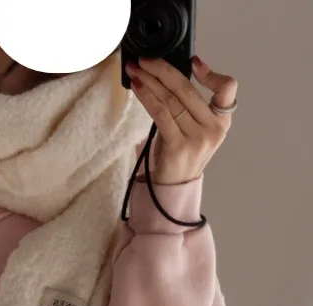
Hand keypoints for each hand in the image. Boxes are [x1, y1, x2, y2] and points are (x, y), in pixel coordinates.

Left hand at [126, 56, 236, 184]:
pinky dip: (147, 97)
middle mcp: (213, 129)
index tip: (193, 62)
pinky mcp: (178, 147)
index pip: (228, 89)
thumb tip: (168, 74)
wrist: (174, 187)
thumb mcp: (195, 129)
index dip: (211, 73)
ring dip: (150, 81)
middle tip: (145, 59)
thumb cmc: (181, 154)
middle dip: (163, 70)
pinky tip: (138, 87)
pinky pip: (161, 114)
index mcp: (221, 122)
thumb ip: (191, 106)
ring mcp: (197, 139)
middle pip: (187, 90)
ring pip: (171, 100)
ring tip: (135, 70)